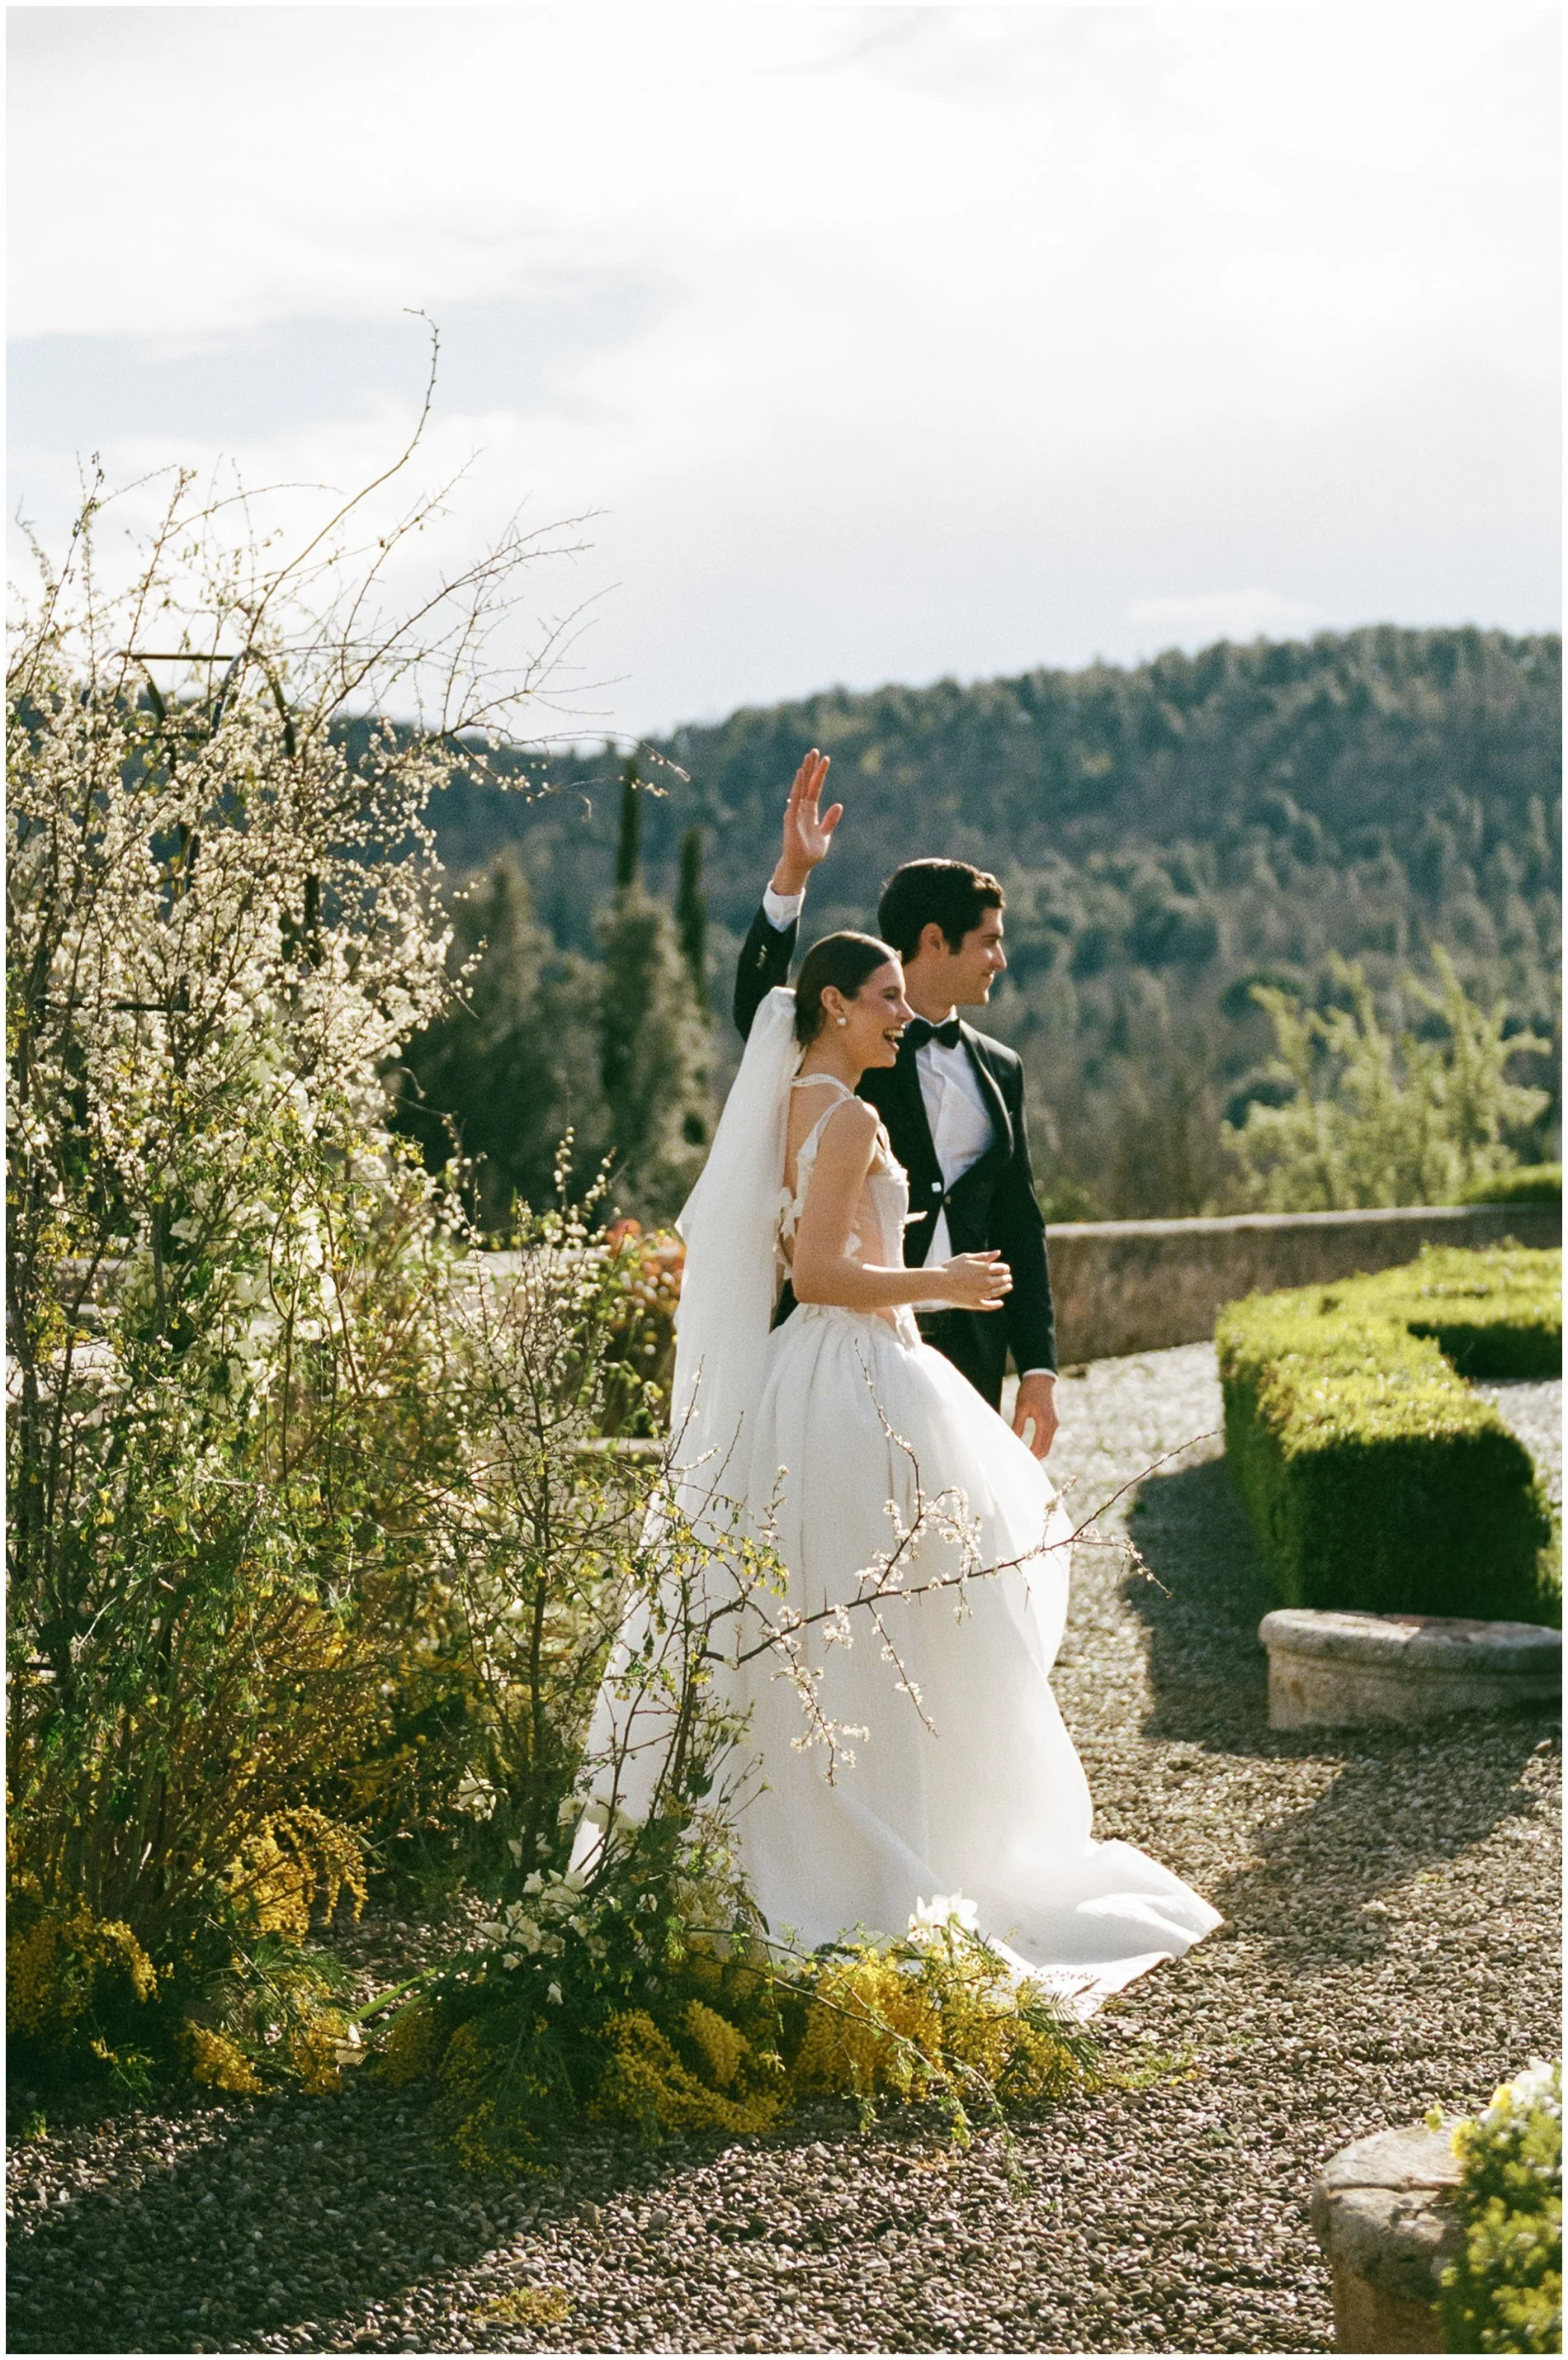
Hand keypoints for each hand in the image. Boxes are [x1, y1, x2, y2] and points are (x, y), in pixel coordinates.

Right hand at [771, 749, 842, 895]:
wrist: (801, 865)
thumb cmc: (811, 852)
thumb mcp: (825, 834)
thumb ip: (830, 820)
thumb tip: (838, 805)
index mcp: (811, 811)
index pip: (815, 788)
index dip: (819, 774)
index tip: (825, 759)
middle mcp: (802, 808)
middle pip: (807, 783)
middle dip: (811, 767)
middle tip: (814, 750)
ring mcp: (796, 812)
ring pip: (801, 787)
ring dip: (805, 772)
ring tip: (808, 756)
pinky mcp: (791, 818)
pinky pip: (795, 799)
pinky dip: (798, 787)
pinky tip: (801, 775)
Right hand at [936, 1250, 1012, 1311]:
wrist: (939, 1283)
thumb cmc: (951, 1268)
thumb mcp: (967, 1257)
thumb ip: (984, 1256)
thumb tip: (998, 1253)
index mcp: (984, 1269)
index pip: (1002, 1269)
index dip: (1005, 1268)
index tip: (1005, 1269)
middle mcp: (986, 1281)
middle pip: (1002, 1280)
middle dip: (1006, 1278)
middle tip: (1007, 1278)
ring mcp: (981, 1293)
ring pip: (998, 1292)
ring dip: (1005, 1289)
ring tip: (1008, 1287)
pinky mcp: (975, 1303)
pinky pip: (989, 1305)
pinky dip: (996, 1304)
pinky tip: (1000, 1303)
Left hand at [1012, 1371, 1058, 1459]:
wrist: (1041, 1376)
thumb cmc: (1030, 1391)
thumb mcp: (1021, 1408)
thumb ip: (1018, 1426)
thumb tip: (1014, 1440)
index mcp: (1045, 1423)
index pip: (1039, 1447)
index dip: (1031, 1457)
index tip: (1021, 1462)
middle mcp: (1053, 1424)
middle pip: (1045, 1449)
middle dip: (1035, 1457)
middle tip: (1023, 1464)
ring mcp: (1055, 1422)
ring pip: (1048, 1443)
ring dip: (1039, 1451)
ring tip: (1026, 1457)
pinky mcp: (1054, 1419)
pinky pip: (1048, 1436)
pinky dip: (1041, 1443)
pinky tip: (1032, 1446)